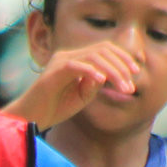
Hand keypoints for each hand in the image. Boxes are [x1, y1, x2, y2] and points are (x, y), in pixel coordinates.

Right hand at [5, 42, 143, 127]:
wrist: (31, 118)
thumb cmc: (55, 108)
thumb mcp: (83, 95)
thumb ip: (96, 83)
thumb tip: (109, 74)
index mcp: (76, 58)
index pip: (104, 48)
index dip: (123, 57)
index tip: (136, 72)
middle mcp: (68, 55)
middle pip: (103, 49)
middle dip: (122, 65)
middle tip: (131, 85)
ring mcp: (60, 61)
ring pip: (94, 56)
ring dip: (113, 72)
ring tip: (123, 88)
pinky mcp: (54, 72)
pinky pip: (77, 66)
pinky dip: (92, 72)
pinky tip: (102, 81)